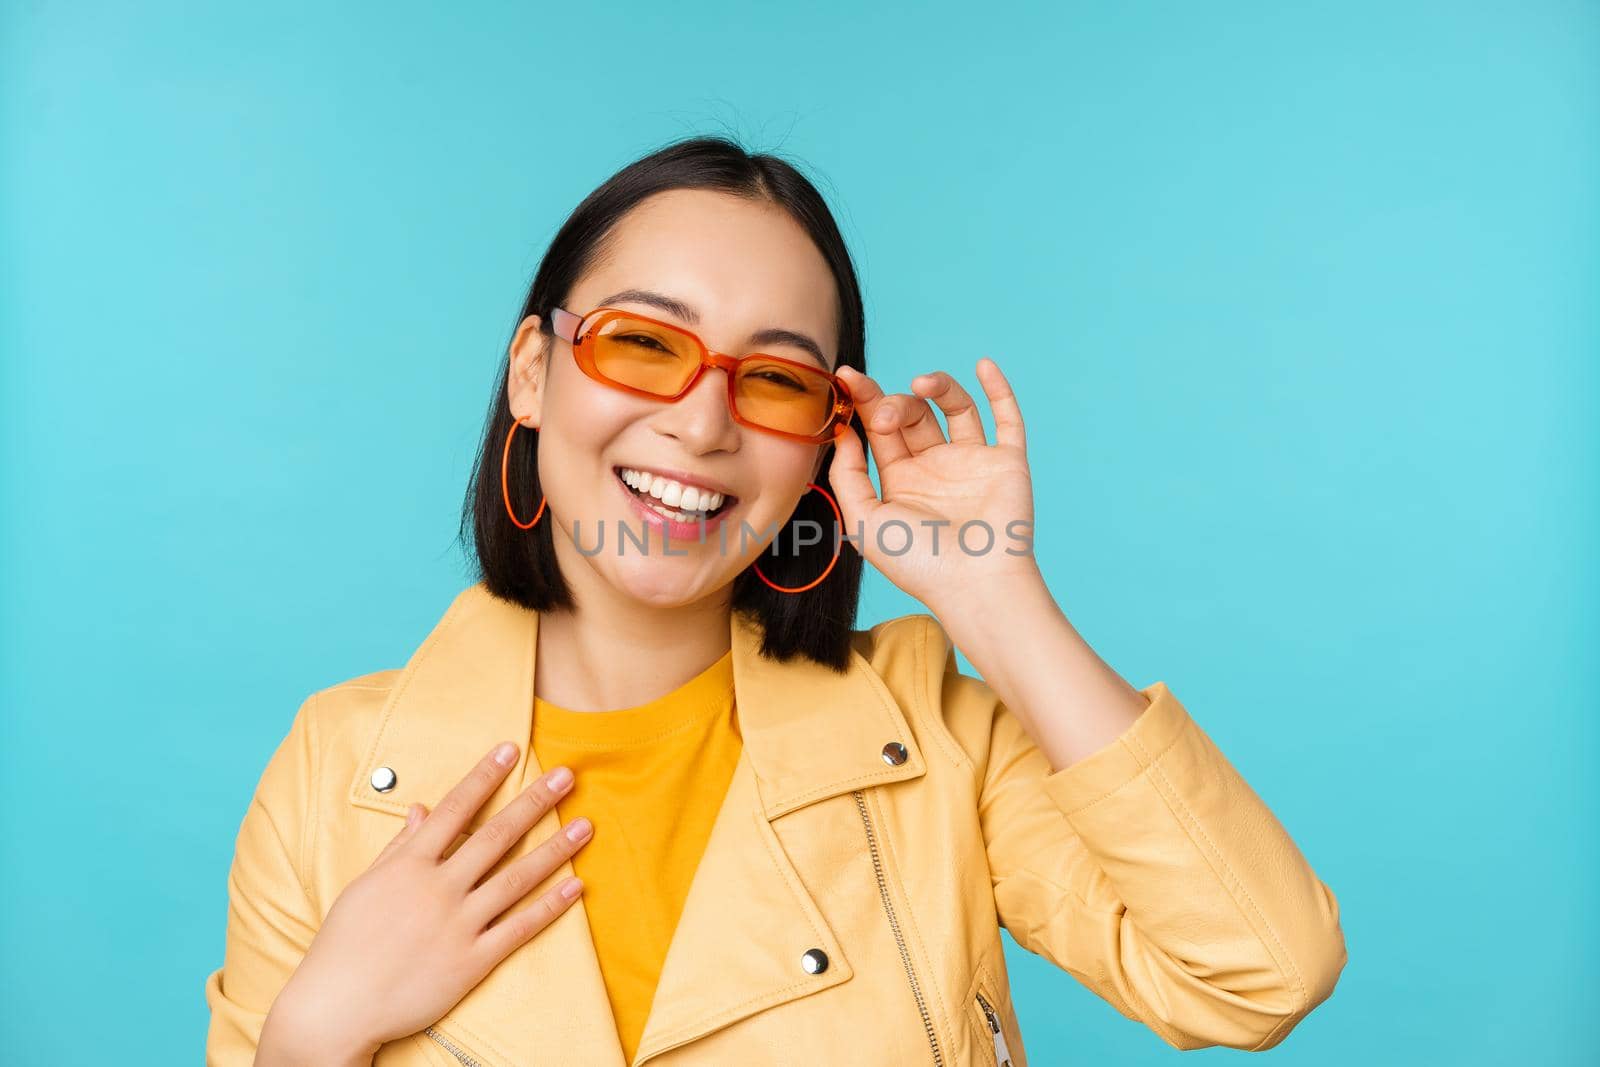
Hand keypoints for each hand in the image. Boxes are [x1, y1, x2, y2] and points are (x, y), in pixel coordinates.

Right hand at [258, 743, 591, 1062]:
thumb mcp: (365, 885)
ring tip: (585, 825)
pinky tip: (576, 886)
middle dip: (535, 801)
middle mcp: (438, 888)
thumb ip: (398, 847)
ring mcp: (458, 924)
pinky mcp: (472, 960)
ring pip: (517, 878)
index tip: (511, 749)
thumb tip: (422, 809)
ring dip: (556, 849)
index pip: (455, 809)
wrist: (336, 1006)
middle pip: (496, 835)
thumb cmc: (345, 944)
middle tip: (567, 776)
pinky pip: (520, 928)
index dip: (485, 776)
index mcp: (409, 864)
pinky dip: (551, 907)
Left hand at [829, 359, 1040, 612]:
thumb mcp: (863, 521)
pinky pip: (1007, 420)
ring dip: (938, 387)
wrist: (974, 584)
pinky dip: (998, 390)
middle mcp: (936, 468)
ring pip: (955, 408)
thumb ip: (846, 475)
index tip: (847, 376)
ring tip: (923, 384)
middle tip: (887, 414)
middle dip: (894, 404)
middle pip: (913, 414)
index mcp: (900, 481)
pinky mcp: (1006, 463)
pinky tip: (982, 365)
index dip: (863, 401)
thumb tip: (843, 431)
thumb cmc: (918, 562)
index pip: (879, 429)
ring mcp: (972, 463)